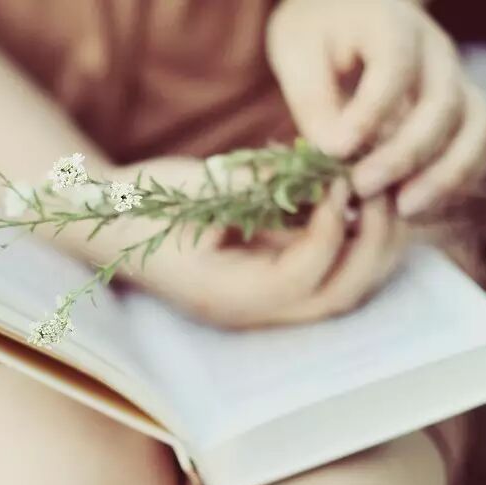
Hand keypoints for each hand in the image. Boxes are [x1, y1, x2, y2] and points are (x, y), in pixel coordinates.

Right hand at [90, 158, 406, 326]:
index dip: (331, 228)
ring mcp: (263, 302)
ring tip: (374, 193)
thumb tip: (318, 172)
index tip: (339, 180)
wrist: (111, 225)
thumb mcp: (193, 190)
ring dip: (369, 247)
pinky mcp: (269, 281)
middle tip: (375, 188)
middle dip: (369, 244)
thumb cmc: (141, 207)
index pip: (303, 277)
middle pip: (337, 298)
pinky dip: (349, 241)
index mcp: (228, 296)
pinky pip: (326, 273)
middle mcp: (252, 311)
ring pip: (341, 292)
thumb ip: (255, 185)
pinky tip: (352, 199)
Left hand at [267, 0, 485, 214]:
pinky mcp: (461, 107)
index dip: (369, 113)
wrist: (343, 15)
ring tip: (402, 210)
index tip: (336, 151)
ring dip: (445, 174)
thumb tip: (335, 152)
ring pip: (475, 126)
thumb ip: (314, 99)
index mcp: (391, 24)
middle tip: (362, 189)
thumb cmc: (316, 35)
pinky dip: (456, 178)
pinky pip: (477, 145)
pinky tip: (416, 205)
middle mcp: (436, 49)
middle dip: (405, 154)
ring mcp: (455, 78)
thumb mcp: (297, 54)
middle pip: (442, 103)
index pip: (394, 68)